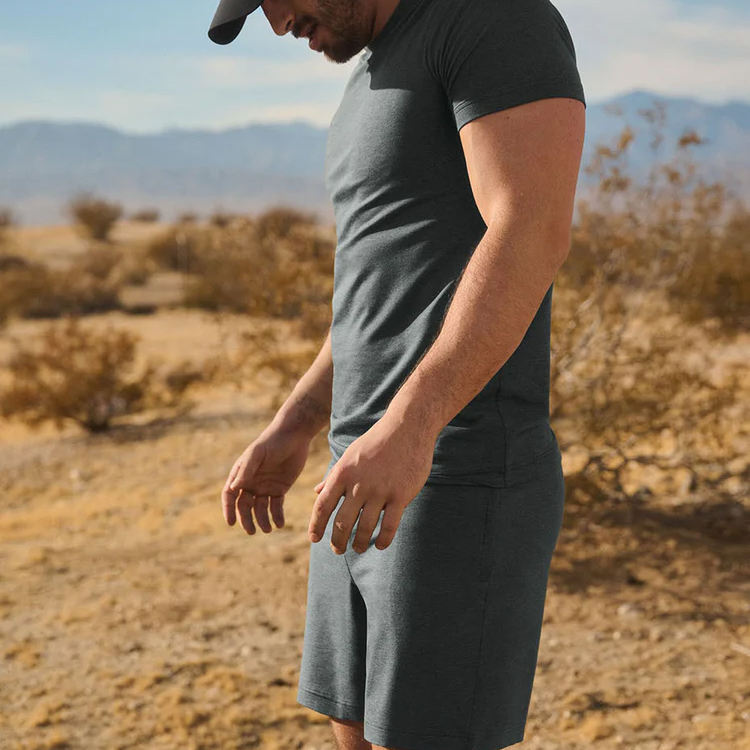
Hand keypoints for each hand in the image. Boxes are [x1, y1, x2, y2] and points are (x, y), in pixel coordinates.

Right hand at [222, 422, 311, 534]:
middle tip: (252, 531)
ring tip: (268, 529)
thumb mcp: (258, 454)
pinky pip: (276, 506)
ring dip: (262, 520)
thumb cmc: (272, 441)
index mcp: (241, 474)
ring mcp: (265, 487)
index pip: (230, 495)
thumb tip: (233, 488)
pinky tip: (280, 524)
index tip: (231, 523)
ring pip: (260, 509)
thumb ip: (246, 470)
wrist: (294, 435)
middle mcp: (251, 482)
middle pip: (244, 506)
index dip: (228, 509)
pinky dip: (277, 516)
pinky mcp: (280, 489)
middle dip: (247, 520)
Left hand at [308, 414, 435, 553]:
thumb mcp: (349, 455)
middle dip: (337, 541)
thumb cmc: (376, 441)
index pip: (323, 506)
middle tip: (338, 551)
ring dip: (360, 543)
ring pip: (365, 528)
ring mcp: (380, 491)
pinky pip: (390, 525)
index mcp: (343, 473)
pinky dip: (384, 539)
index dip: (316, 525)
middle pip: (342, 523)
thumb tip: (316, 492)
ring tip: (359, 548)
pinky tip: (380, 545)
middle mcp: (358, 484)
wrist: (406, 427)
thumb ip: (333, 476)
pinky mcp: (401, 495)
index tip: (314, 539)